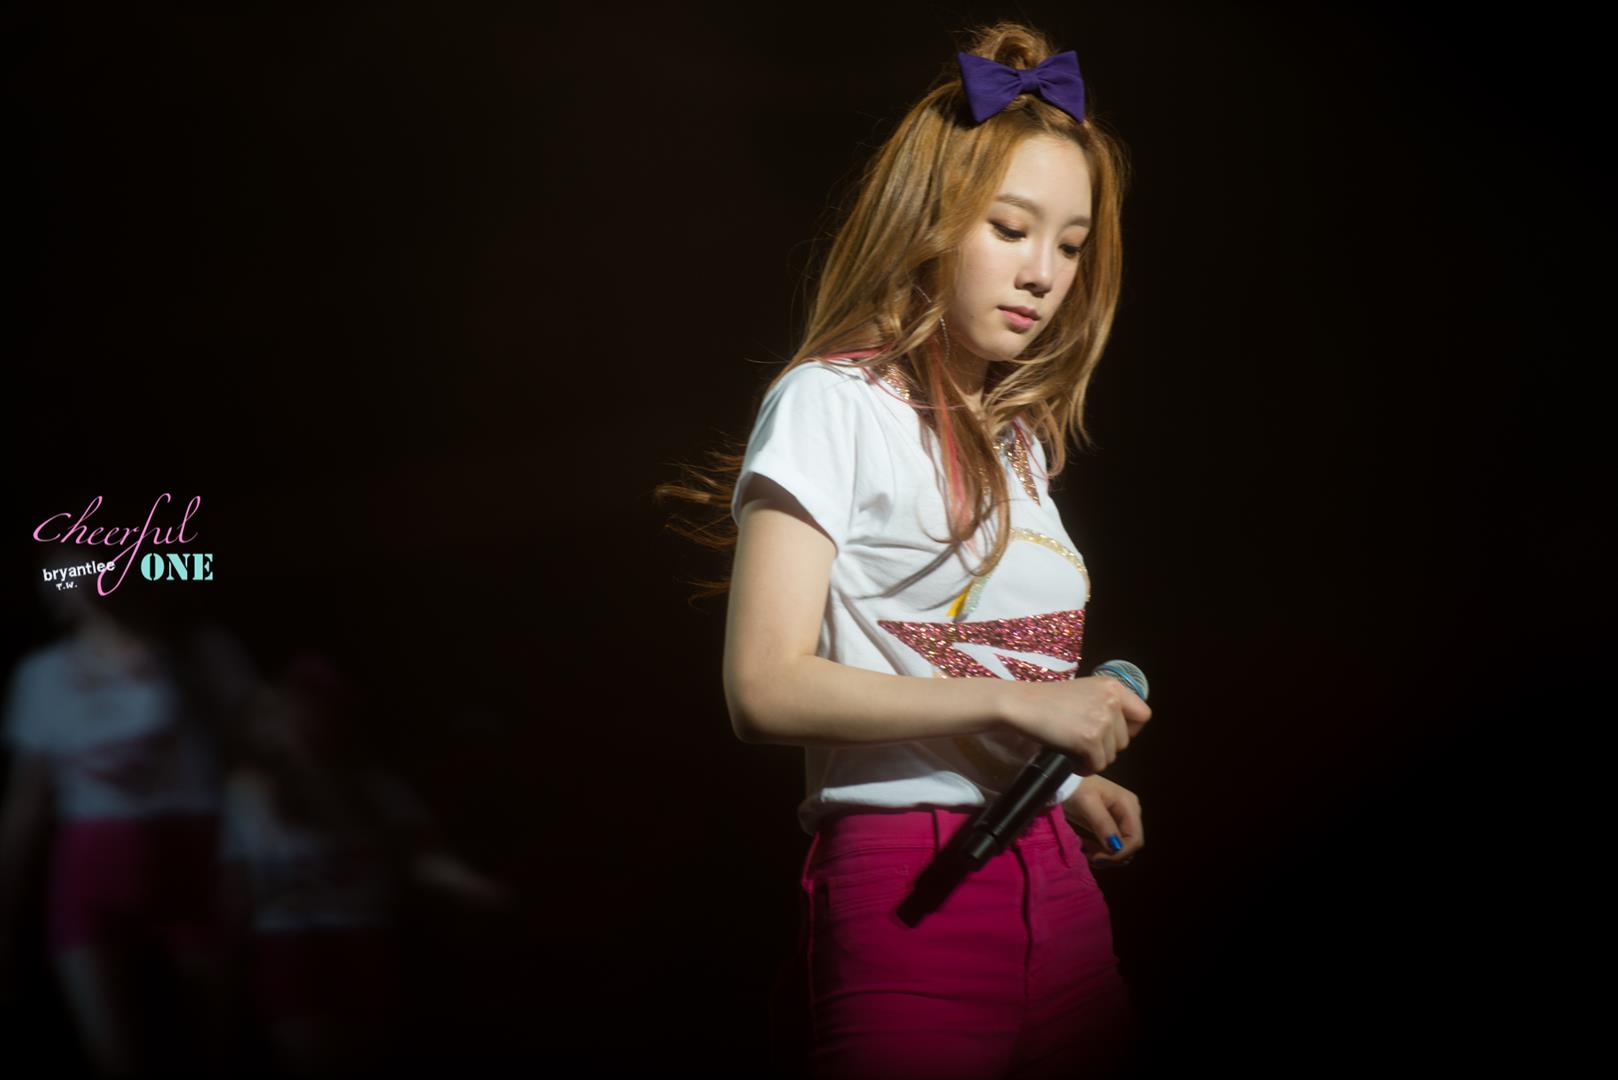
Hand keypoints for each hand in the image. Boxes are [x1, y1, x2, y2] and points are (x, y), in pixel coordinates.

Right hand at [1004, 675, 1150, 775]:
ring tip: (1074, 750)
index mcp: (1113, 686)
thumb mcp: (1084, 691)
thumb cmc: (1047, 700)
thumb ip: (1105, 703)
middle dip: (1106, 747)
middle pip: (1125, 740)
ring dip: (1095, 758)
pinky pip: (1097, 765)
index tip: (1109, 732)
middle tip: (1083, 743)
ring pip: (1112, 755)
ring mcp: (1102, 720)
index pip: (1143, 715)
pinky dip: (1085, 768)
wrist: (1021, 705)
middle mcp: (1112, 701)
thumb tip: (1122, 730)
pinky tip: (1070, 759)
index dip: (1128, 728)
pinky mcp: (1090, 739)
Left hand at [1062, 774, 1142, 868]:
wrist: (1064, 781)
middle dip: (1112, 856)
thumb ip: (1102, 823)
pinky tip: (1088, 849)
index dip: (1119, 853)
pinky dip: (1103, 852)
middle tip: (1089, 857)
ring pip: (1123, 848)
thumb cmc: (1075, 788)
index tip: (1097, 858)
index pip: (1135, 839)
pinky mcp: (1113, 825)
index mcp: (1129, 806)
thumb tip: (1115, 847)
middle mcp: (1130, 813)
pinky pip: (1114, 845)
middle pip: (1131, 846)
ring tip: (1086, 851)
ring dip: (1107, 856)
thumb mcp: (1087, 803)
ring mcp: (1123, 819)